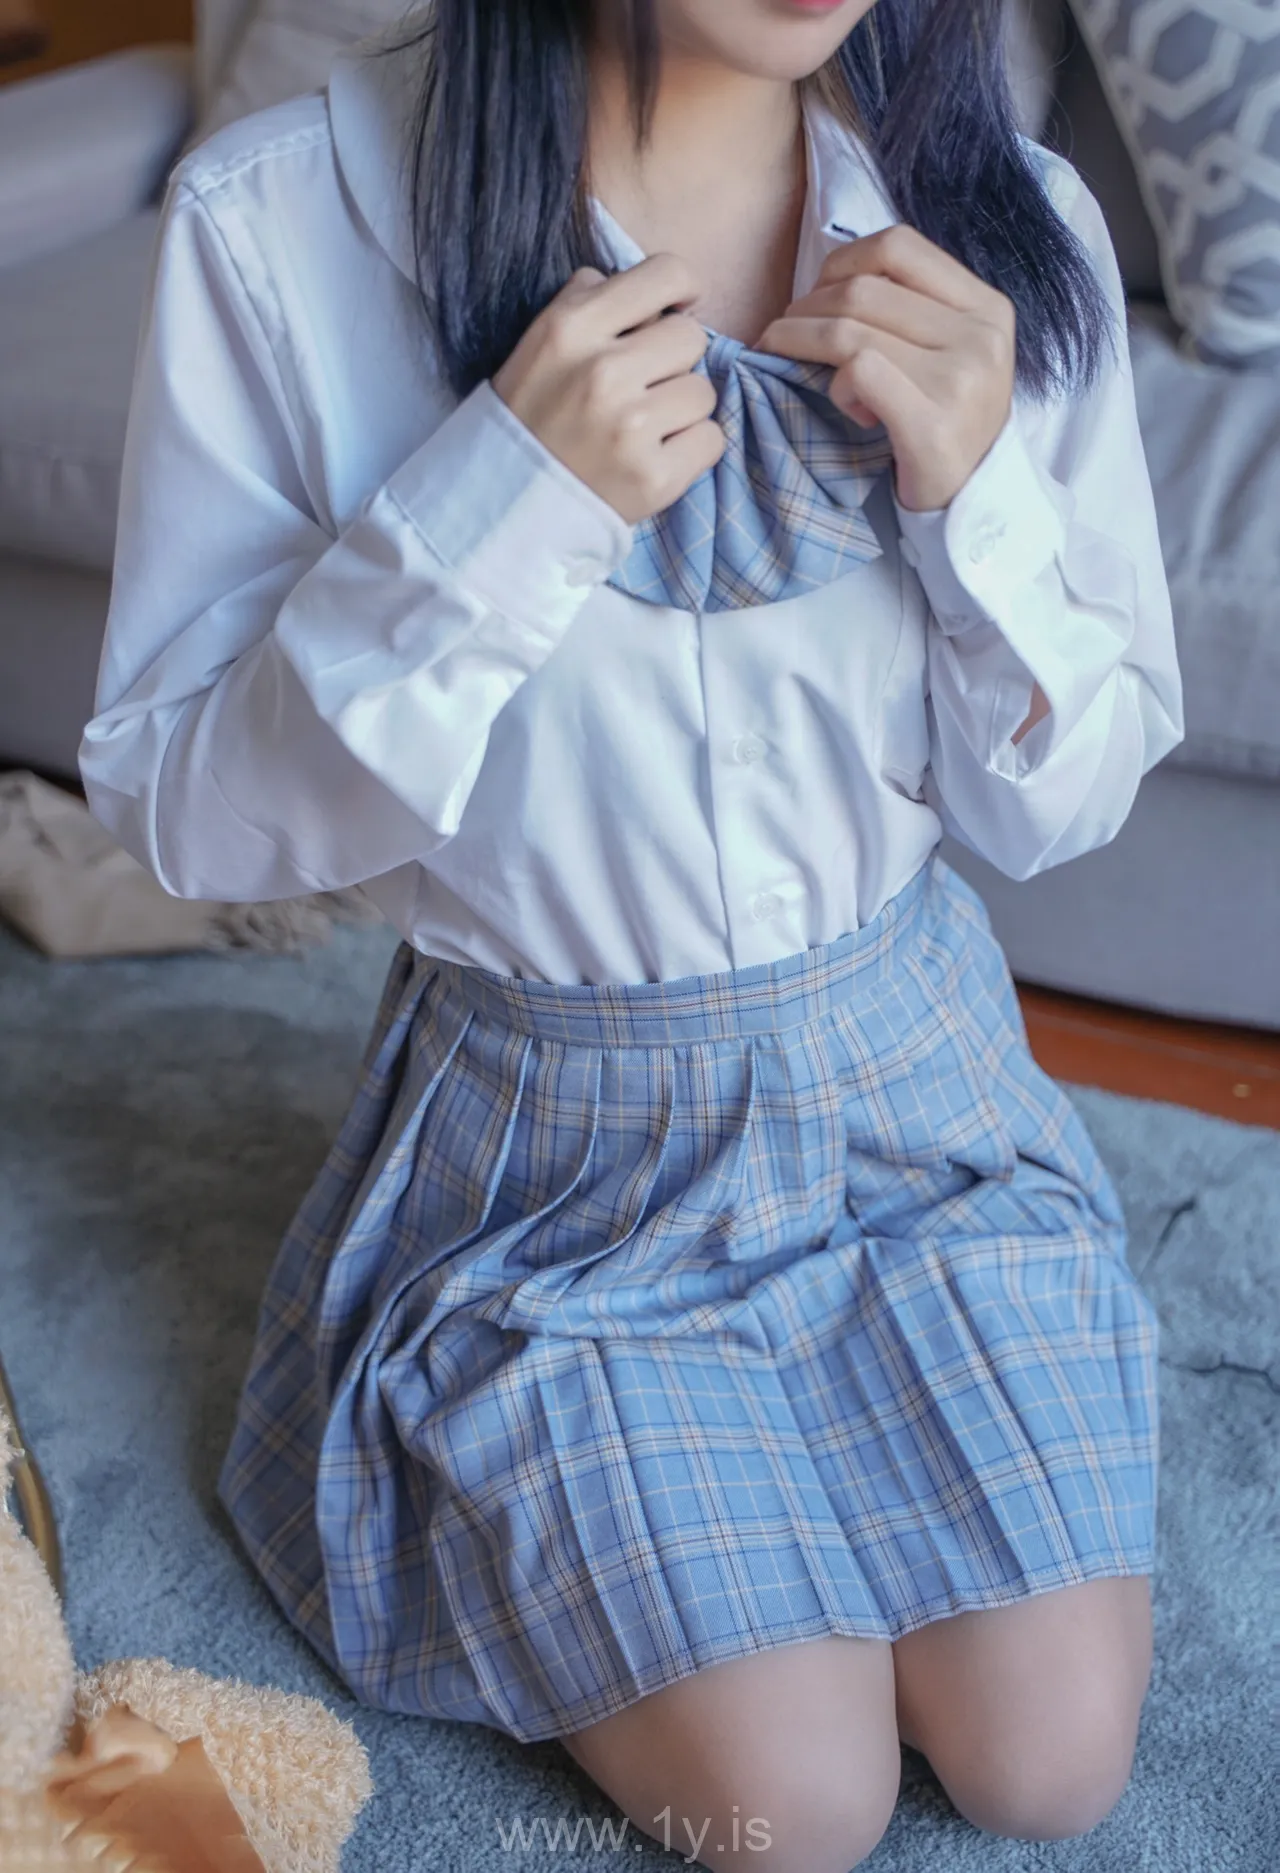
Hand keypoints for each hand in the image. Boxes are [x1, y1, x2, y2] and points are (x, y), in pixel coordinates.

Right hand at [492, 254, 725, 525]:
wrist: (507, 502)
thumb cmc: (531, 416)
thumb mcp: (541, 342)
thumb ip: (591, 301)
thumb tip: (657, 290)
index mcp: (572, 327)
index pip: (667, 275)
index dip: (681, 289)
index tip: (676, 310)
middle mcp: (603, 373)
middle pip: (692, 337)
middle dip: (674, 359)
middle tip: (644, 386)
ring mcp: (630, 429)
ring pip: (703, 391)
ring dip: (682, 408)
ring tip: (644, 426)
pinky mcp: (655, 478)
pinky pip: (711, 439)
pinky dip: (690, 448)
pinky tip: (654, 455)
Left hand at [756, 224, 1015, 512]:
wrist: (974, 499)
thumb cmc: (947, 420)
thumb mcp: (948, 351)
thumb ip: (909, 309)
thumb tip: (826, 282)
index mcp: (985, 306)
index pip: (899, 247)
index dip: (842, 262)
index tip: (816, 293)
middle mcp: (980, 336)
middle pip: (864, 290)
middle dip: (806, 308)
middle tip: (782, 334)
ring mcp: (961, 380)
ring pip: (852, 330)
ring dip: (800, 341)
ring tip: (787, 360)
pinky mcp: (932, 424)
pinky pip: (859, 372)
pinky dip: (835, 385)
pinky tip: (844, 406)